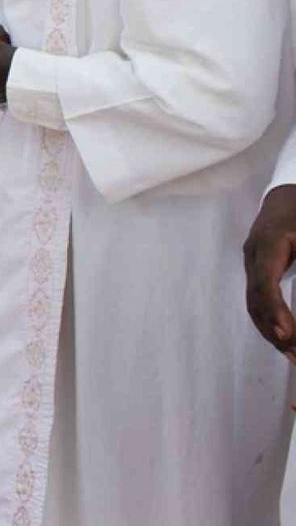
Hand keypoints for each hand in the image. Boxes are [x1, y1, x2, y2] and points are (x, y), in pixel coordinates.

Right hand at [245, 185, 295, 362]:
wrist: (290, 189)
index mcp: (269, 243)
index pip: (265, 282)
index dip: (274, 310)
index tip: (287, 335)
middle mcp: (254, 254)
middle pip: (255, 298)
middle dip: (273, 329)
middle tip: (295, 354)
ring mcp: (252, 261)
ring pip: (253, 302)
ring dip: (271, 329)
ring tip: (292, 354)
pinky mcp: (257, 266)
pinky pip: (257, 298)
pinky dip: (269, 319)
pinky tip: (284, 336)